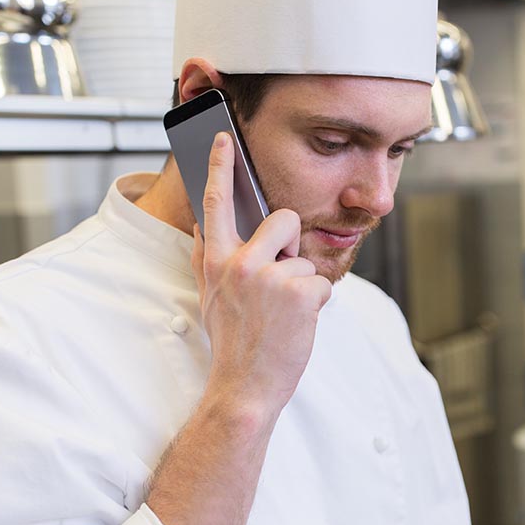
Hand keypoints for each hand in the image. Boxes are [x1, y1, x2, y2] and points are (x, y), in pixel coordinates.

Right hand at [191, 132, 332, 414]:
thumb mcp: (208, 298)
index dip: (220, 168)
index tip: (222, 138)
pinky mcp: (299, 293)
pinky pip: (321, 285)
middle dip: (291, 244)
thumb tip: (202, 225)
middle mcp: (240, 263)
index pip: (216, 204)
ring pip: (306, 262)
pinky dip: (315, 307)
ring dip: (302, 289)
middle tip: (281, 277)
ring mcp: (270, 276)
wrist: (245, 386)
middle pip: (283, 219)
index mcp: (217, 261)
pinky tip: (295, 325)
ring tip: (282, 317)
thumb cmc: (231, 342)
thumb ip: (207, 259)